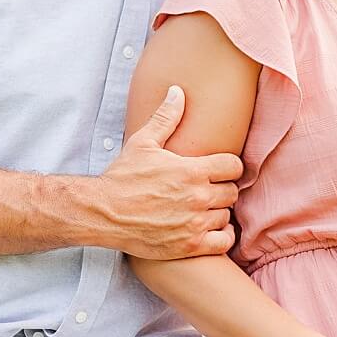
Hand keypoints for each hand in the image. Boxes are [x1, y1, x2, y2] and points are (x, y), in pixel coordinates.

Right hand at [95, 86, 242, 258]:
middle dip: (222, 189)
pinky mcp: (189, 246)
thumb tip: (177, 91)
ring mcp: (194, 223)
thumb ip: (165, 117)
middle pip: (232, 192)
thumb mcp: (143, 143)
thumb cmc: (122, 177)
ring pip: (226, 216)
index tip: (218, 170)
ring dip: (218, 213)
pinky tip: (208, 230)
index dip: (228, 167)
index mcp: (192, 170)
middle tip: (207, 190)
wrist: (102, 213)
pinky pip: (223, 242)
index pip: (234, 166)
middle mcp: (197, 197)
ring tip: (202, 210)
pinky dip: (220, 237)